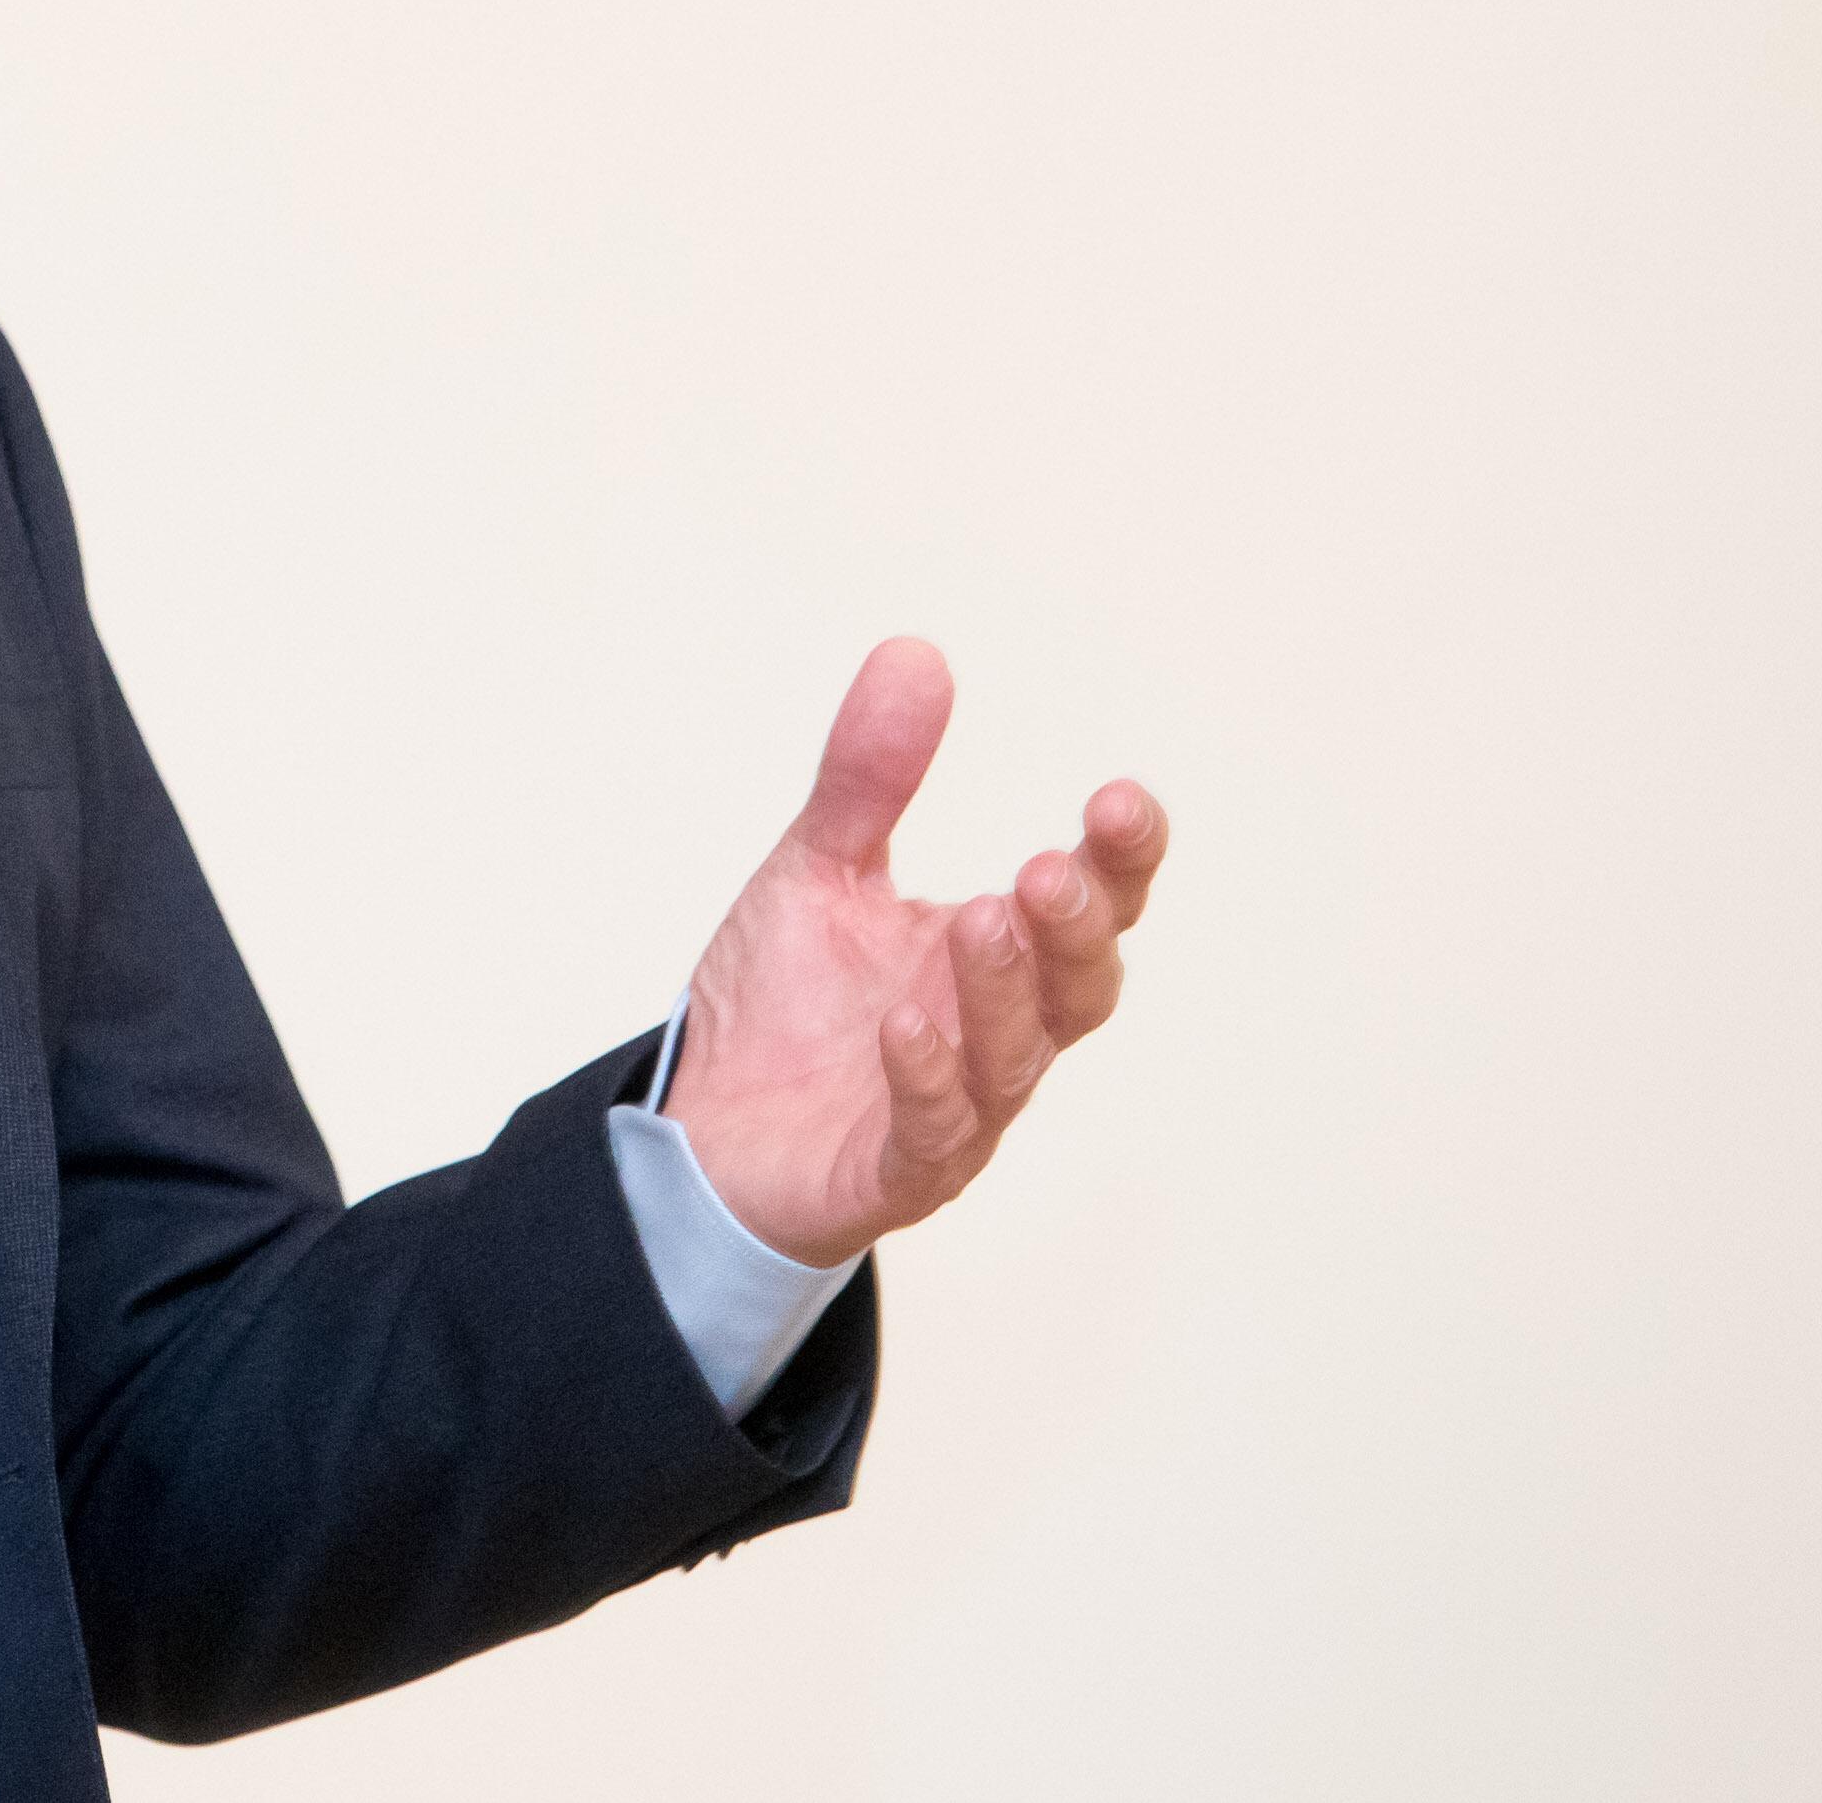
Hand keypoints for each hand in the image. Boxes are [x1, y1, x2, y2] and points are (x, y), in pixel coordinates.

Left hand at [664, 639, 1170, 1269]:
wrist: (699, 1128)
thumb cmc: (781, 1004)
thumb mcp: (818, 870)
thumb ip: (869, 778)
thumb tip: (916, 652)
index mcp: (996, 957)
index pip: (1089, 907)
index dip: (1120, 861)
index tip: (1121, 799)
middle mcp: (995, 1033)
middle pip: (1080, 988)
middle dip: (1076, 927)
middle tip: (1047, 869)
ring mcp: (957, 1108)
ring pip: (1015, 1059)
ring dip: (1007, 991)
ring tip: (986, 917)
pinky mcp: (896, 1169)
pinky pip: (935, 1132)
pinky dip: (928, 1077)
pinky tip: (905, 1023)